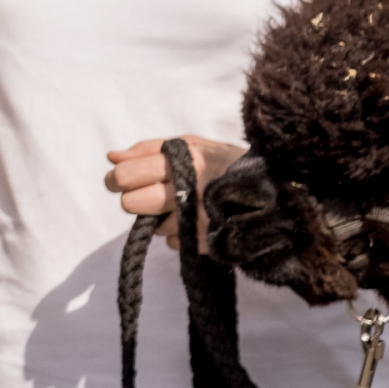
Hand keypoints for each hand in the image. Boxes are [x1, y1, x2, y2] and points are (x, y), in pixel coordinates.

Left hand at [103, 136, 244, 243]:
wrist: (277, 194)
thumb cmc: (225, 163)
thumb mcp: (191, 145)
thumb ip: (147, 150)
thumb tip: (112, 158)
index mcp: (184, 161)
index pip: (126, 176)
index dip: (117, 179)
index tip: (121, 180)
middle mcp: (190, 191)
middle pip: (131, 204)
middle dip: (134, 199)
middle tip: (150, 194)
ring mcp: (198, 220)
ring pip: (152, 225)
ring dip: (161, 217)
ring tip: (187, 204)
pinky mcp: (206, 242)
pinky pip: (171, 241)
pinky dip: (178, 233)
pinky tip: (197, 220)